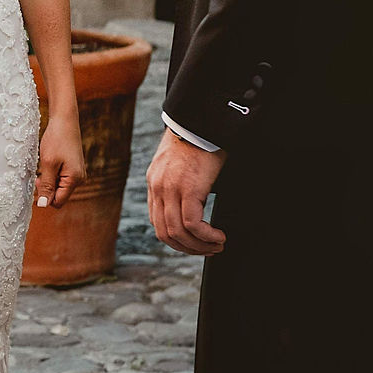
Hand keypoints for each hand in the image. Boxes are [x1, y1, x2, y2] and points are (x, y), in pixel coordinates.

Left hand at [35, 115, 83, 209]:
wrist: (64, 120)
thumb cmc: (56, 140)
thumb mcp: (48, 164)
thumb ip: (46, 185)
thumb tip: (43, 205)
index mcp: (74, 179)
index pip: (58, 201)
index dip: (45, 197)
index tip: (36, 182)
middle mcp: (79, 179)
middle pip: (59, 195)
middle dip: (46, 188)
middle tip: (38, 173)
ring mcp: (77, 173)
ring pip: (59, 186)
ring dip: (48, 180)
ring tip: (43, 165)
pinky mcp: (74, 167)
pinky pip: (61, 178)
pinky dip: (52, 174)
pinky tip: (48, 163)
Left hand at [147, 128, 226, 254]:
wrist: (201, 122)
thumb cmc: (197, 142)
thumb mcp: (180, 166)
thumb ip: (178, 186)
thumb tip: (192, 208)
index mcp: (154, 183)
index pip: (157, 223)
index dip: (176, 240)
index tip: (194, 244)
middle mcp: (157, 188)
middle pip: (165, 233)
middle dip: (188, 248)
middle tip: (208, 250)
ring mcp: (170, 189)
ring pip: (179, 232)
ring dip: (200, 245)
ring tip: (216, 245)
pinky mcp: (188, 189)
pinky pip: (192, 224)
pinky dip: (206, 236)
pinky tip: (219, 236)